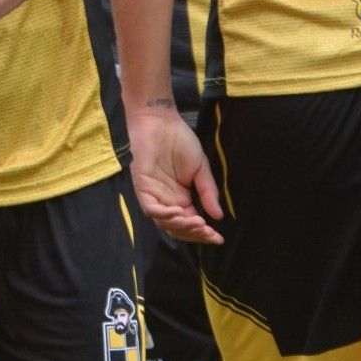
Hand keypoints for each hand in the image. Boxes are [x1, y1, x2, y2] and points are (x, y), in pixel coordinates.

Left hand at [126, 105, 222, 244]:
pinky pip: (150, 207)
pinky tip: (178, 212)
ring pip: (163, 222)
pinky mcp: (142, 187)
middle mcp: (166, 200)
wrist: (162, 122)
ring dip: (180, 226)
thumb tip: (218, 216)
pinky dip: (163, 214)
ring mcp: (153, 194)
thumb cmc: (180, 142)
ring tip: (197, 223)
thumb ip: (208, 192)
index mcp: (181, 198)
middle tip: (209, 233)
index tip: (218, 238)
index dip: (203, 233)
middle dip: (194, 234)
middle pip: (177, 227)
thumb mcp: (201, 169)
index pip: (190, 222)